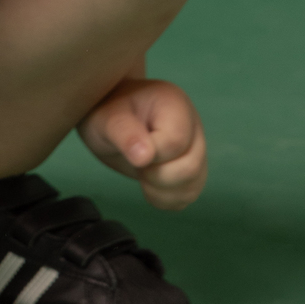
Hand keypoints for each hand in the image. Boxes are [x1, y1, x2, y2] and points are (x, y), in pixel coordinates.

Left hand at [77, 77, 206, 210]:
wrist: (113, 119)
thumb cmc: (110, 112)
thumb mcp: (108, 119)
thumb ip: (124, 133)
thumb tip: (144, 156)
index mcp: (174, 104)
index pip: (176, 142)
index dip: (152, 156)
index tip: (132, 151)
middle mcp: (192, 125)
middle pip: (190, 167)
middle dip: (156, 176)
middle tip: (135, 162)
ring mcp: (195, 148)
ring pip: (193, 184)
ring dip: (161, 190)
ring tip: (141, 172)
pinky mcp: (192, 169)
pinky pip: (188, 194)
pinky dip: (166, 198)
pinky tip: (149, 184)